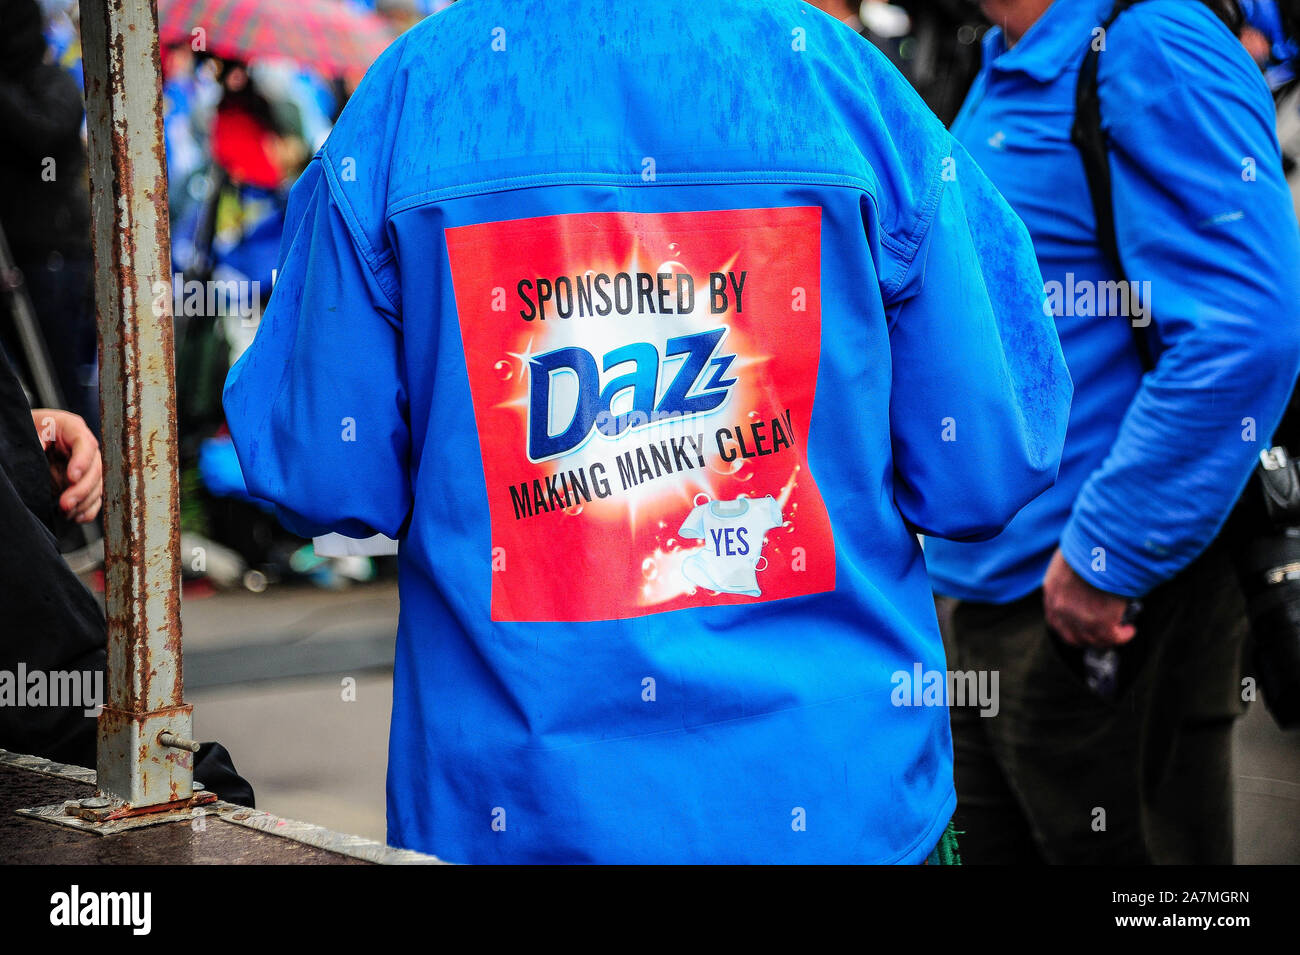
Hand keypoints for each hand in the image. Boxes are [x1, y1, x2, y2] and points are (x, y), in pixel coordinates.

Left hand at [31, 409, 101, 523]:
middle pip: (96, 469)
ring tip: (66, 512)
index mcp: (72, 428)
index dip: (83, 462)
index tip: (72, 478)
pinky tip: (77, 516)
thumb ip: (35, 438)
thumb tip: (41, 446)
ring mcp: (86, 466)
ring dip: (84, 502)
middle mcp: (84, 447)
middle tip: (66, 503)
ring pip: (97, 486)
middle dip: (82, 489)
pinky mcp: (83, 482)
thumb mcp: (28, 430)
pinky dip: (88, 509)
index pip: (86, 444)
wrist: (24, 440)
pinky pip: (93, 497)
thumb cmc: (28, 431)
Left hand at [1043, 549, 1134, 648]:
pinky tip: (1129, 630)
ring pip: (1093, 639)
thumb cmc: (1090, 543)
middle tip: (1102, 634)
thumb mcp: (1071, 556)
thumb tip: (1086, 578)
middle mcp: (1060, 608)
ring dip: (1108, 638)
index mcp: (1051, 590)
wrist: (1102, 545)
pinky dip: (1122, 636)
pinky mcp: (1100, 622)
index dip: (1070, 627)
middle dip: (1087, 638)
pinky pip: (1112, 637)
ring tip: (1120, 632)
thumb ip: (1072, 572)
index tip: (1081, 627)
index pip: (1055, 619)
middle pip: (1071, 636)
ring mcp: (1078, 618)